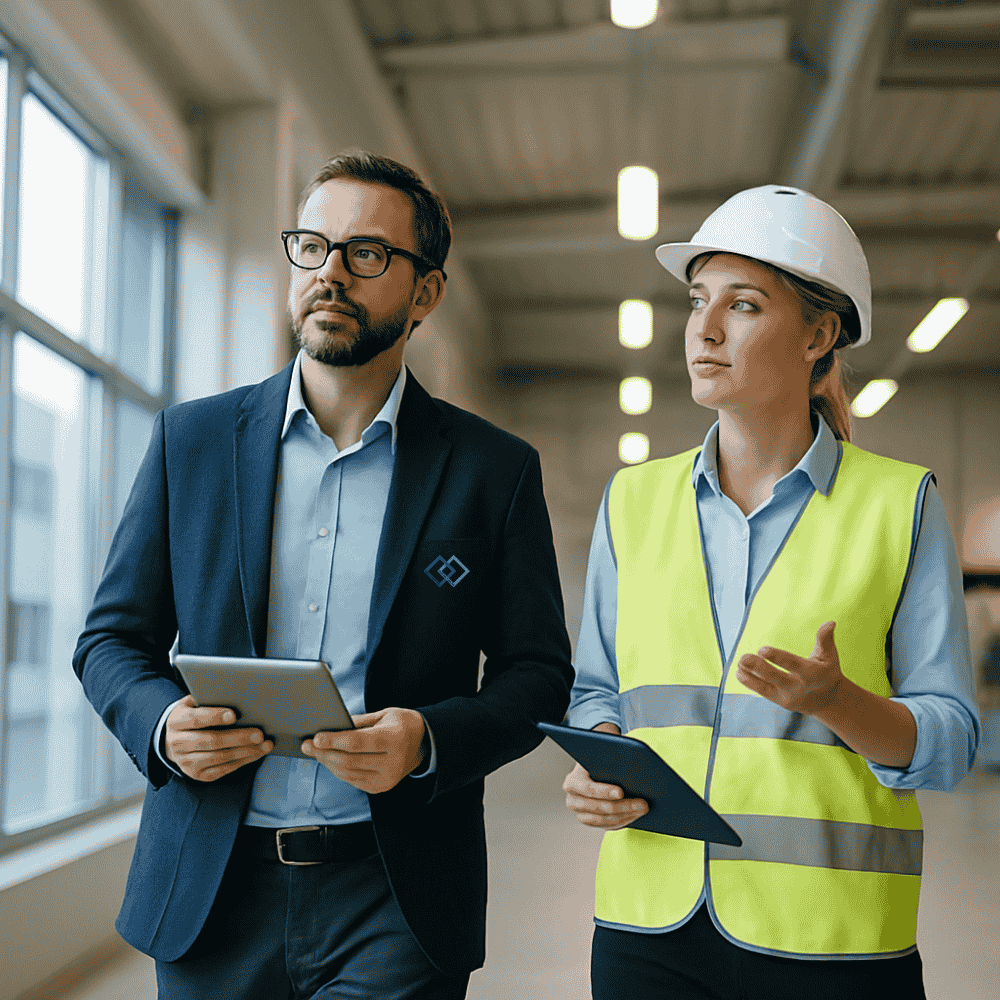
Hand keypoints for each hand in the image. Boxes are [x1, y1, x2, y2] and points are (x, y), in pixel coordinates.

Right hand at [164, 695, 271, 780]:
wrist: (173, 740)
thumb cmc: (192, 715)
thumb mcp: (194, 703)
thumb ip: (209, 699)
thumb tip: (236, 694)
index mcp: (176, 721)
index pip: (196, 719)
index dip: (215, 717)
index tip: (234, 715)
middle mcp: (178, 743)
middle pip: (210, 741)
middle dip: (237, 738)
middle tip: (259, 734)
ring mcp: (186, 762)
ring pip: (219, 758)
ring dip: (245, 752)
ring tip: (264, 745)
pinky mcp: (198, 774)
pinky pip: (222, 769)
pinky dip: (242, 761)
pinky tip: (256, 753)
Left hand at [302, 707, 426, 793]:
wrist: (422, 744)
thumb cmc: (400, 724)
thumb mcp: (384, 714)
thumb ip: (359, 721)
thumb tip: (331, 726)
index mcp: (395, 739)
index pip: (359, 742)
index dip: (335, 741)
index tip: (316, 737)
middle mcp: (393, 762)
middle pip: (349, 761)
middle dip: (324, 753)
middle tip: (307, 744)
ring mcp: (387, 778)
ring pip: (348, 773)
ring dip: (327, 763)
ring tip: (314, 751)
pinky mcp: (381, 787)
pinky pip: (352, 780)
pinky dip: (337, 770)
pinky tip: (328, 760)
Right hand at [562, 723, 648, 829]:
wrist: (589, 772)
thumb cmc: (595, 762)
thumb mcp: (598, 756)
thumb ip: (607, 757)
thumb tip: (627, 758)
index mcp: (572, 782)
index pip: (587, 789)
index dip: (604, 791)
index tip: (621, 792)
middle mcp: (572, 801)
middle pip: (599, 808)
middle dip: (623, 806)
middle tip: (643, 803)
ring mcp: (580, 814)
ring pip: (605, 820)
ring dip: (627, 815)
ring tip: (643, 809)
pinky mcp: (591, 822)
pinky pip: (608, 825)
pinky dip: (624, 820)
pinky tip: (636, 814)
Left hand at [736, 620, 842, 715]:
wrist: (828, 701)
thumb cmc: (826, 672)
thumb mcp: (829, 656)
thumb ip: (826, 639)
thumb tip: (830, 622)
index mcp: (812, 674)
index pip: (793, 665)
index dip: (778, 658)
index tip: (762, 649)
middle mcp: (799, 687)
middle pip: (777, 678)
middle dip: (760, 668)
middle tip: (744, 658)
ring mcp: (788, 696)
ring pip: (766, 687)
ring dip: (750, 676)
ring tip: (738, 664)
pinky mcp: (779, 701)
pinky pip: (762, 692)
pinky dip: (750, 682)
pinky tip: (738, 672)